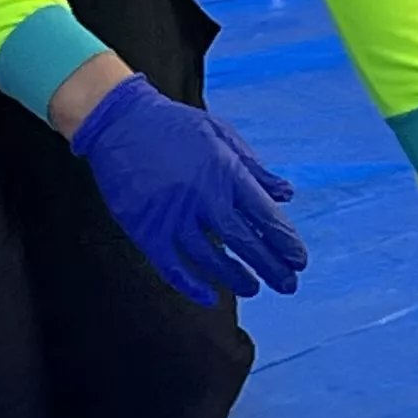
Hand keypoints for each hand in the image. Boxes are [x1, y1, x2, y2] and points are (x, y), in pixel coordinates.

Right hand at [69, 75, 308, 304]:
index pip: (263, 214)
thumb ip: (254, 168)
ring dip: (235, 278)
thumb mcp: (221, 134)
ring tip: (253, 289)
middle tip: (288, 285)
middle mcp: (201, 195)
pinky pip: (171, 266)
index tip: (299, 260)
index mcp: (224, 170)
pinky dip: (191, 285)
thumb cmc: (173, 126)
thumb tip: (286, 194)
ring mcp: (172, 215)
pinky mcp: (145, 228)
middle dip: (269, 266)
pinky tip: (210, 297)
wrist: (118, 121)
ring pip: (210, 258)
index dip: (284, 241)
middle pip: (242, 240)